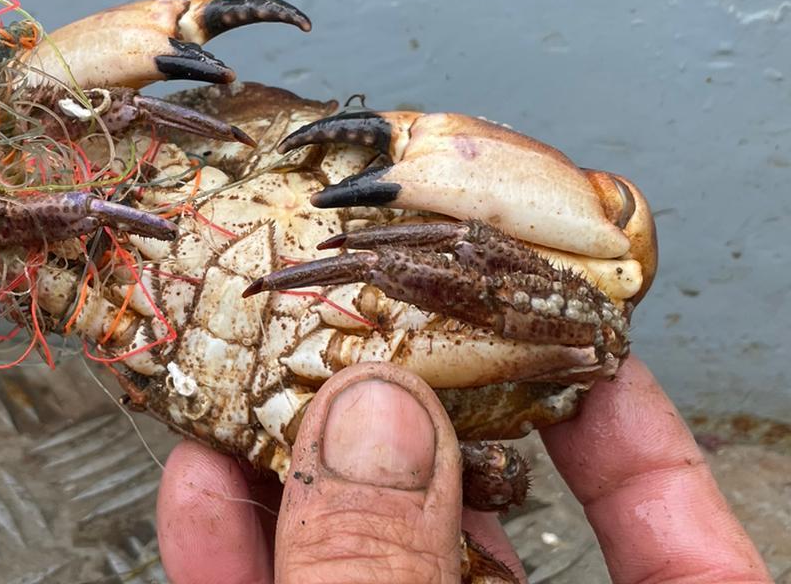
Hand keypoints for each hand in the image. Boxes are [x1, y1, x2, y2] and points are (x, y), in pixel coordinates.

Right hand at [157, 357, 770, 582]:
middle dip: (400, 426)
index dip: (622, 420)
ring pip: (361, 571)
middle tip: (350, 333)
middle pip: (483, 532)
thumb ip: (393, 581)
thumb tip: (371, 424)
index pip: (683, 544)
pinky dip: (236, 561)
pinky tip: (200, 492)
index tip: (555, 326)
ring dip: (290, 480)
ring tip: (247, 384)